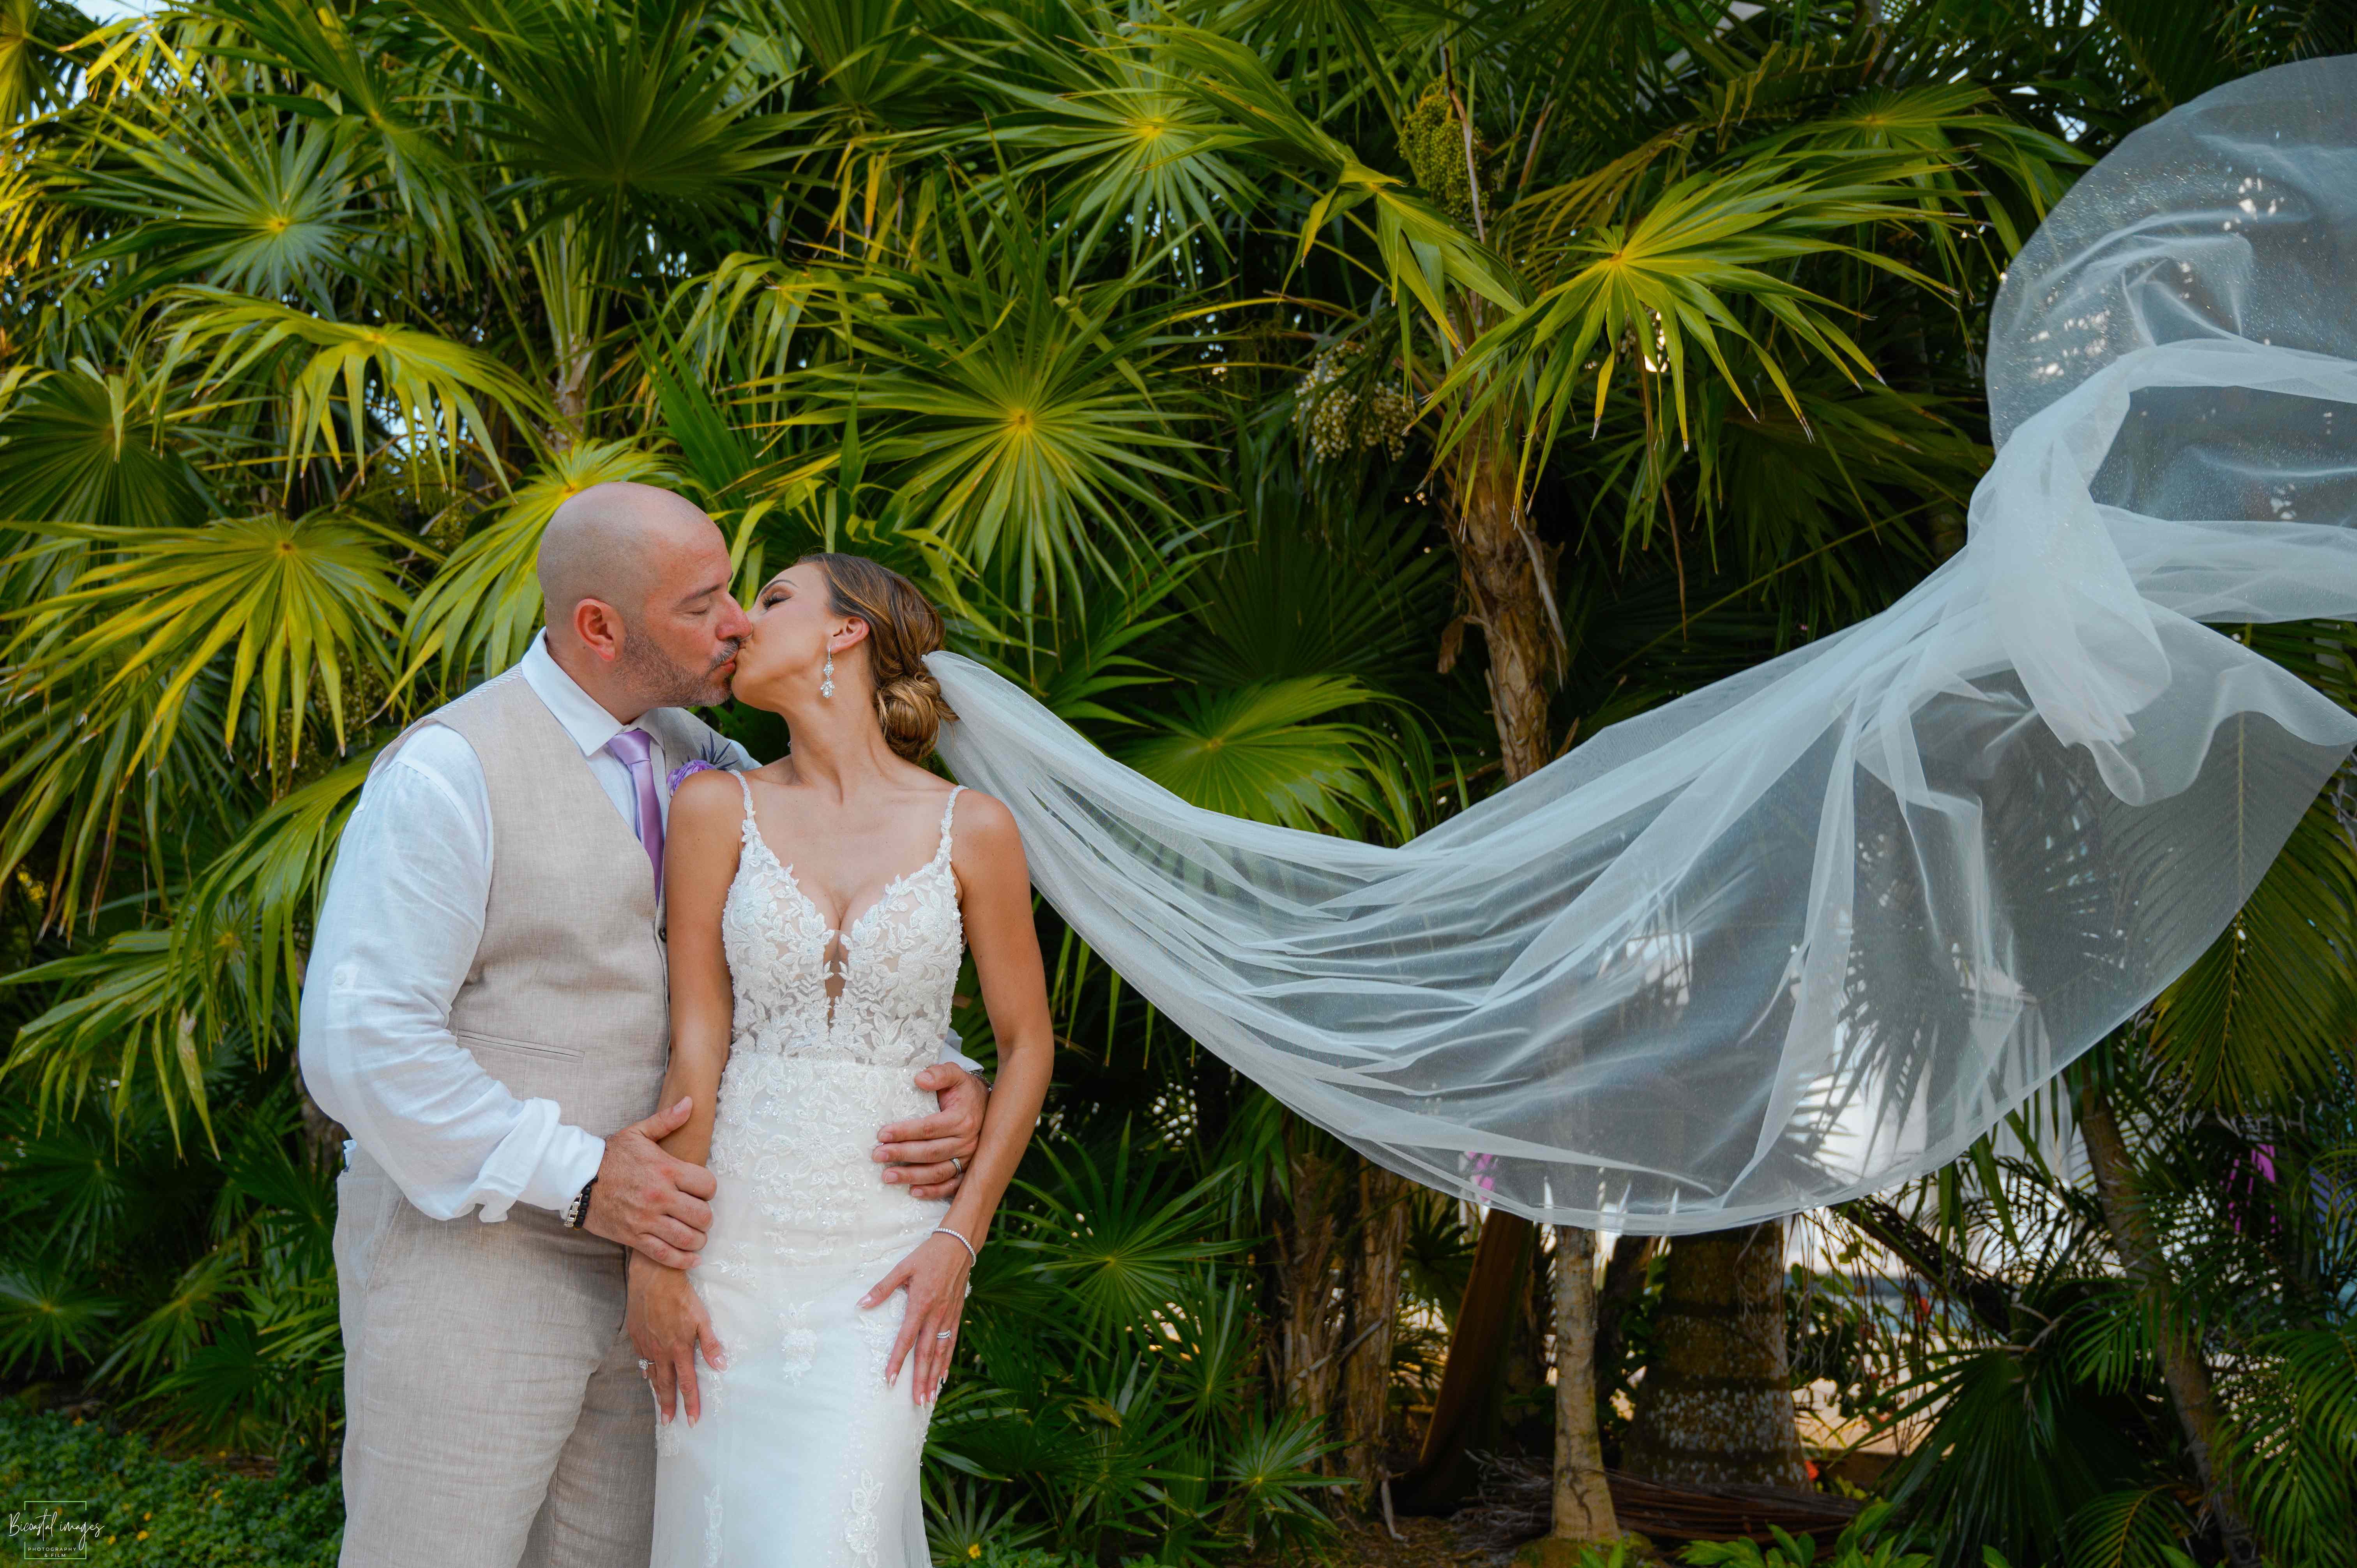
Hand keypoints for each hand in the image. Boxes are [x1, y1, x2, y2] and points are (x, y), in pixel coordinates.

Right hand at [584, 1095, 717, 1268]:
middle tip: (700, 1216)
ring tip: (696, 1236)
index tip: (702, 1191)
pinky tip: (692, 1258)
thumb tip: (689, 1102)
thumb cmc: (610, 1156)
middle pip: (702, 1215)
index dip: (709, 1190)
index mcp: (666, 1170)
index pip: (707, 1185)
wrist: (577, 1178)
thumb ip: (667, 1121)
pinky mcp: (634, 1237)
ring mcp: (647, 1219)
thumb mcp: (638, 1133)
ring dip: (698, 1240)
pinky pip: (665, 1255)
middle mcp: (660, 1196)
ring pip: (687, 1238)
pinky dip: (683, 1260)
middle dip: (706, 1218)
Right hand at [627, 1255, 726, 1424]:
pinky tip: (647, 1376)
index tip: (692, 1421)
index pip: (687, 1384)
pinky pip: (641, 1359)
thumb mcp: (702, 1318)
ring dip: (656, 1392)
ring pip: (652, 1374)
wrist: (653, 1279)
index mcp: (679, 1349)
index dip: (691, 1403)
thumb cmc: (681, 1297)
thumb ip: (711, 1344)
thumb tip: (721, 1366)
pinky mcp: (636, 1336)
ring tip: (660, 1406)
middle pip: (665, 1385)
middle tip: (668, 1422)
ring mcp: (646, 1345)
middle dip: (668, 1406)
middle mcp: (661, 1352)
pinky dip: (645, 1371)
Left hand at [860, 1230, 971, 1405]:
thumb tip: (861, 1304)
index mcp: (920, 1304)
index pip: (906, 1339)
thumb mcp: (903, 1267)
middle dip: (921, 1379)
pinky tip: (944, 1376)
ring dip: (935, 1375)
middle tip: (917, 1402)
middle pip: (927, 1352)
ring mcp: (949, 1315)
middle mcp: (936, 1314)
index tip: (890, 1380)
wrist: (958, 1245)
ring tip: (930, 1397)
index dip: (897, 1360)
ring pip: (941, 1351)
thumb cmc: (928, 1255)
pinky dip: (948, 1360)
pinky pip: (952, 1341)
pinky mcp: (957, 1313)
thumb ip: (882, 1288)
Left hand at [874, 1063, 985, 1199]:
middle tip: (877, 1155)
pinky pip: (951, 1186)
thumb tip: (919, 1079)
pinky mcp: (968, 1170)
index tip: (882, 1134)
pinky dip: (933, 1192)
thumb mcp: (955, 1074)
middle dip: (902, 1155)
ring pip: (938, 1172)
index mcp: (962, 1119)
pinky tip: (913, 1192)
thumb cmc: (964, 1090)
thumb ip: (939, 1073)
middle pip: (930, 1152)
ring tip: (887, 1176)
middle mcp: (967, 1142)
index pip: (929, 1128)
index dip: (904, 1132)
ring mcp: (968, 1159)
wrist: (988, 1105)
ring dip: (912, 1176)